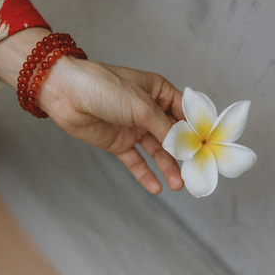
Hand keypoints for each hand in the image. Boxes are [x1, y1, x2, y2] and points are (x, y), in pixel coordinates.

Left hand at [38, 56, 184, 193]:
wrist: (66, 94)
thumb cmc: (105, 88)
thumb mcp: (141, 105)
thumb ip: (164, 127)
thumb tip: (185, 144)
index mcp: (157, 92)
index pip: (184, 112)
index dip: (197, 129)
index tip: (208, 147)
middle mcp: (147, 110)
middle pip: (171, 134)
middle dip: (183, 153)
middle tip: (194, 171)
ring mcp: (133, 127)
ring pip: (155, 150)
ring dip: (166, 167)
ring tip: (178, 184)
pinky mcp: (118, 142)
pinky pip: (135, 160)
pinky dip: (145, 173)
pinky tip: (155, 187)